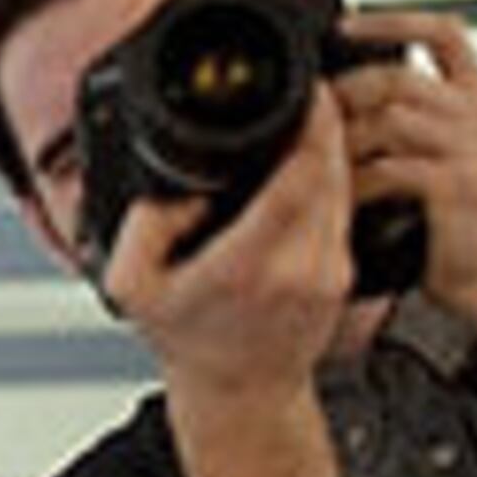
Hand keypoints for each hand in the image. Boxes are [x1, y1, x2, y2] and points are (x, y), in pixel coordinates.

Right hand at [103, 87, 356, 476]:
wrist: (239, 391)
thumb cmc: (185, 337)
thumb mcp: (132, 284)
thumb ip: (142, 226)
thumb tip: (177, 189)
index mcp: (248, 266)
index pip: (298, 184)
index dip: (312, 130)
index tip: (308, 90)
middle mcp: (299, 270)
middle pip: (332, 176)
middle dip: (328, 124)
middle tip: (313, 84)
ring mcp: (328, 275)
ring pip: (344, 190)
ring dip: (334, 146)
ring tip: (313, 110)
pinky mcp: (342, 276)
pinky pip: (343, 210)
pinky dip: (333, 175)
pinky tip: (313, 155)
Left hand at [335, 9, 476, 339]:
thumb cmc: (458, 210)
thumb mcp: (443, 145)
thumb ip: (407, 109)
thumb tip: (334, 84)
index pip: (443, 31)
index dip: (393, 21)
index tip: (344, 24)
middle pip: (396, 77)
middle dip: (345, 95)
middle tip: (316, 118)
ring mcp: (472, 148)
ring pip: (388, 120)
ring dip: (345, 140)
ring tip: (325, 159)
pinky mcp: (457, 185)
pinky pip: (390, 167)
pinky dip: (358, 179)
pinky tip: (347, 193)